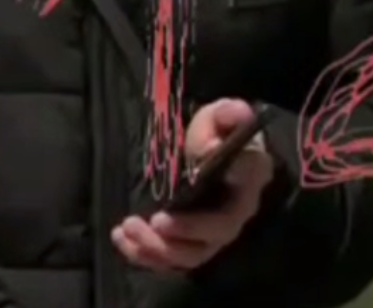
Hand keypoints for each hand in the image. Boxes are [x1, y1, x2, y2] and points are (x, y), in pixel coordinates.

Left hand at [111, 99, 273, 271]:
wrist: (212, 151)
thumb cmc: (218, 132)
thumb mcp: (218, 115)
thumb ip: (228, 114)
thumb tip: (238, 114)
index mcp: (250, 175)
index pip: (246, 185)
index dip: (232, 184)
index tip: (191, 193)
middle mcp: (237, 212)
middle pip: (215, 234)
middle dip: (183, 232)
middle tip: (153, 221)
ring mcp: (215, 233)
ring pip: (191, 255)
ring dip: (158, 248)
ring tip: (127, 229)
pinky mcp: (192, 243)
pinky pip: (172, 260)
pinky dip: (146, 254)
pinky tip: (122, 240)